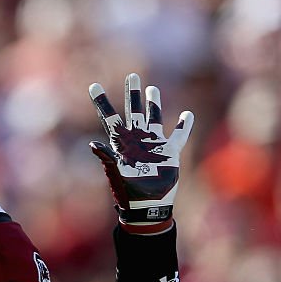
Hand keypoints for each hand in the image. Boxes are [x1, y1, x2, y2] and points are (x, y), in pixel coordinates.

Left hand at [89, 73, 193, 233]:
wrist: (147, 205)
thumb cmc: (128, 192)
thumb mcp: (116, 174)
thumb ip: (107, 158)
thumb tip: (94, 145)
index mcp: (121, 142)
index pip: (109, 118)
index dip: (102, 102)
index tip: (93, 86)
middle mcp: (137, 139)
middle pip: (133, 111)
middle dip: (132, 93)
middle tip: (132, 76)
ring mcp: (153, 144)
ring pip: (154, 118)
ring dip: (153, 104)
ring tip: (152, 90)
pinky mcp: (170, 152)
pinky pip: (179, 135)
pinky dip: (184, 126)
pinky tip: (187, 115)